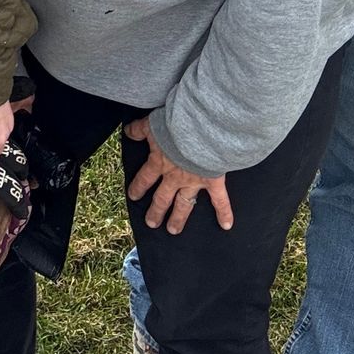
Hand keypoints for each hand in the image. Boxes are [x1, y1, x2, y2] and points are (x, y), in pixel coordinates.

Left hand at [124, 116, 232, 234]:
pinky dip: (224, 212)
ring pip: (184, 204)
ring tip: (173, 230)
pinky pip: (220, 200)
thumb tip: (128, 132)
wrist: (199, 130)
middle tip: (152, 223)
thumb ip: (139, 129)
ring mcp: (194, 181)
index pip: (145, 178)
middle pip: (162, 197)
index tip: (133, 197)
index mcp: (159, 162)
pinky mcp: (212, 181)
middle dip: (156, 210)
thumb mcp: (152, 124)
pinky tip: (226, 225)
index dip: (138, 187)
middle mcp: (175, 176)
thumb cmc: (176, 126)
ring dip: (179, 218)